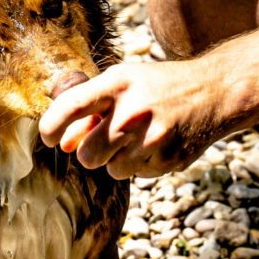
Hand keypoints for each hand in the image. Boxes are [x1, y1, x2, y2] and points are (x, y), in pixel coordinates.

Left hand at [37, 59, 233, 179]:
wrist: (213, 92)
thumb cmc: (156, 87)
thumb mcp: (123, 84)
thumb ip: (90, 109)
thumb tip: (63, 146)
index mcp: (118, 84)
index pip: (71, 108)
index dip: (50, 127)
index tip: (46, 138)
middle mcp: (134, 112)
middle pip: (87, 155)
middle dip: (90, 153)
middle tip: (105, 140)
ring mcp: (153, 139)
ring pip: (112, 170)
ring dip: (118, 159)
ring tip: (138, 137)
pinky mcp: (169, 160)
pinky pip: (137, 175)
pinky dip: (141, 164)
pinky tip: (157, 143)